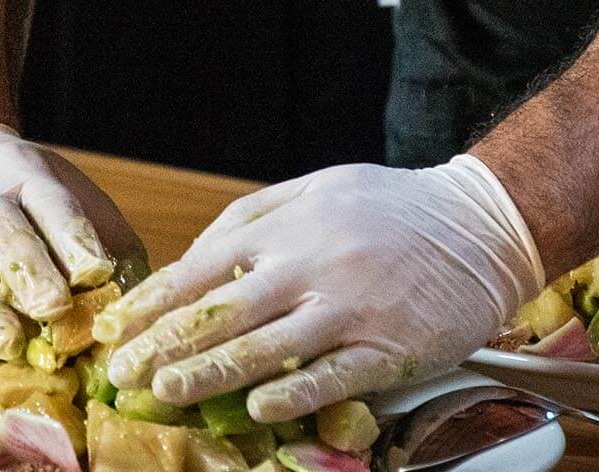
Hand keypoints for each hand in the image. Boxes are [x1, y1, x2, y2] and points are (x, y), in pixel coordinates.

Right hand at [0, 122, 144, 359]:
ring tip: (7, 343)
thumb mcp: (70, 197)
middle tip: (53, 308)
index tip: (95, 271)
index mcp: (28, 178)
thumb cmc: (27, 200)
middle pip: (4, 233)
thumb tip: (140, 306)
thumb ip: (106, 244)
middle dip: (29, 271)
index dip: (74, 238)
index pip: (53, 205)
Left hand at [93, 156, 542, 422]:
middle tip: (123, 373)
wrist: (479, 225)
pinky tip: (260, 410)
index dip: (155, 302)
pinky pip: (331, 378)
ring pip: (264, 350)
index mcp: (289, 225)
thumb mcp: (317, 187)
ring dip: (208, 375)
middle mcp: (311, 265)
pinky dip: (293, 396)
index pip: (202, 267)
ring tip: (166, 392)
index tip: (118, 327)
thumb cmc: (391, 207)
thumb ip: (255, 218)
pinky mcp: (389, 348)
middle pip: (221, 313)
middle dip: (163, 346)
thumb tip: (195, 256)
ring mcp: (350, 309)